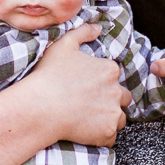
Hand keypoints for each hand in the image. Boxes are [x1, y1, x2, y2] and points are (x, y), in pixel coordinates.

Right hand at [33, 25, 130, 143]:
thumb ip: (83, 32)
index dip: (101, 83)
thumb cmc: (50, 75)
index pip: (114, 77)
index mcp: (109, 70)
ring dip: (109, 119)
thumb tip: (98, 27)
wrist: (40, 106)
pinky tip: (85, 132)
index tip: (86, 88)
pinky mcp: (107, 132)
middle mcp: (116, 91)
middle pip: (123, 98)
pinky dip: (101, 136)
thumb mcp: (63, 45)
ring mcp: (113, 113)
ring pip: (120, 118)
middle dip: (111, 101)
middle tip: (89, 104)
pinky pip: (110, 137)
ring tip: (88, 119)